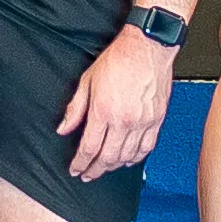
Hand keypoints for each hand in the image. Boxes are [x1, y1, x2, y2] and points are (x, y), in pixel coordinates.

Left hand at [57, 26, 175, 179]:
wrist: (147, 47)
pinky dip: (136, 158)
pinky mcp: (157, 120)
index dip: (80, 163)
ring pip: (127, 156)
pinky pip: (146, 148)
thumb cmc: (118, 59)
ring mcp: (143, 122)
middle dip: (95, 170)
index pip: (89, 148)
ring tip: (104, 167)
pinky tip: (128, 160)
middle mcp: (124, 120)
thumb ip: (75, 108)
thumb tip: (63, 128)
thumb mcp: (87, 80)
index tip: (75, 169)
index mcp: (103, 111)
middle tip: (87, 174)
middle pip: (108, 157)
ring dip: (114, 166)